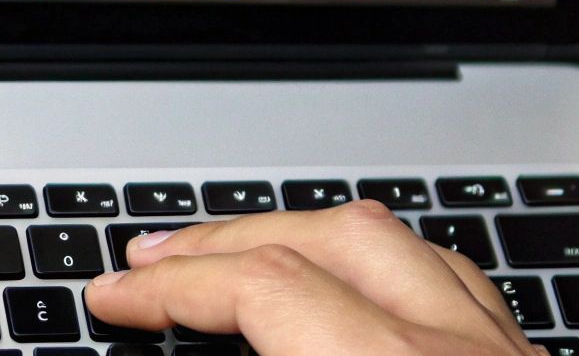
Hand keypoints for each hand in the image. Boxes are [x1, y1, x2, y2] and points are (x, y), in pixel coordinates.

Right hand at [86, 200, 545, 355]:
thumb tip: (179, 330)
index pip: (268, 288)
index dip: (173, 286)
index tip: (116, 297)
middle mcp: (463, 353)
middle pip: (333, 238)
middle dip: (227, 241)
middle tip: (151, 263)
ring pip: (405, 244)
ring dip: (304, 235)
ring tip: (238, 252)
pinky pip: (456, 282)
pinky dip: (385, 265)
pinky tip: (355, 280)